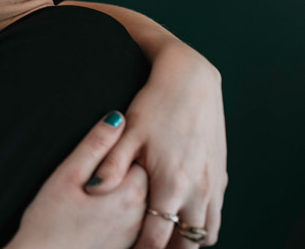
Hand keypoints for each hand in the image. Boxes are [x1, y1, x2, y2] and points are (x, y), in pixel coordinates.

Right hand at [8, 112, 146, 248]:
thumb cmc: (49, 221)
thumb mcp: (66, 176)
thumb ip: (94, 146)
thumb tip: (117, 117)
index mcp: (128, 194)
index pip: (142, 158)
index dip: (125, 150)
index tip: (107, 151)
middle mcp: (140, 217)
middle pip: (147, 181)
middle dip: (130, 170)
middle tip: (100, 170)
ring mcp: (134, 236)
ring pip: (143, 203)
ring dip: (128, 192)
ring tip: (98, 192)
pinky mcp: (125, 248)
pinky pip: (135, 223)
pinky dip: (126, 214)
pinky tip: (101, 214)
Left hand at [86, 43, 226, 247]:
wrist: (191, 81)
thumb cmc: (155, 104)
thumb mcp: (128, 132)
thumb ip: (111, 164)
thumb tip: (92, 190)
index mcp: (172, 183)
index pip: (157, 237)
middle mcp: (199, 189)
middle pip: (186, 243)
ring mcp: (215, 184)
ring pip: (207, 233)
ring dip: (187, 241)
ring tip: (164, 241)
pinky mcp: (222, 176)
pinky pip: (217, 215)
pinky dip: (201, 225)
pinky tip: (182, 220)